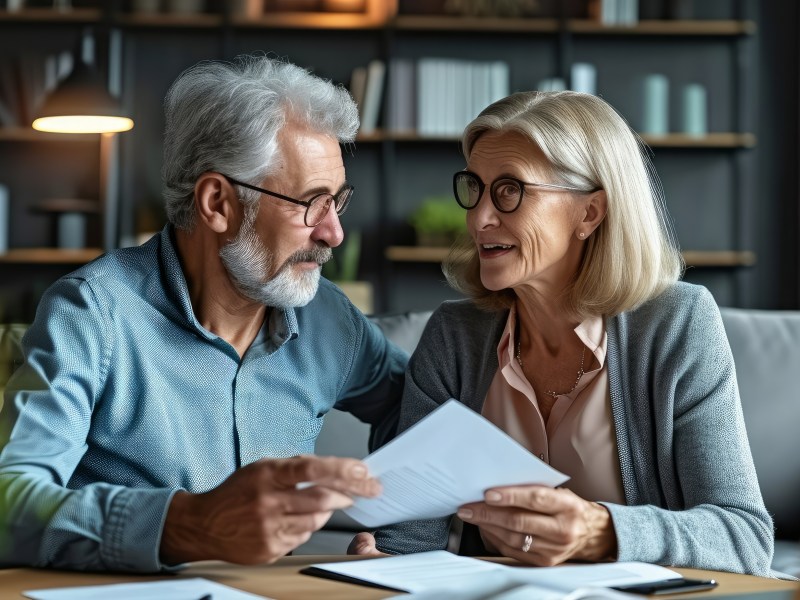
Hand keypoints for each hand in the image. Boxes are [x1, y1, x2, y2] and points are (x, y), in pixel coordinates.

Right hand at [160, 455, 381, 564]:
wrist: (204, 525)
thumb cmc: (236, 493)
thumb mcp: (261, 468)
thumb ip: (294, 467)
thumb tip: (331, 468)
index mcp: (268, 475)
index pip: (311, 469)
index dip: (341, 469)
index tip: (363, 470)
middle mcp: (268, 501)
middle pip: (321, 498)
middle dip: (348, 494)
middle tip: (360, 491)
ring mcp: (269, 528)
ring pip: (316, 520)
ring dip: (327, 511)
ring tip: (320, 504)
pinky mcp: (270, 549)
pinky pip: (303, 537)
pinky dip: (308, 527)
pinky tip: (296, 520)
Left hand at [456, 485, 616, 566]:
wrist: (593, 533)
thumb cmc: (570, 508)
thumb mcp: (559, 492)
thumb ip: (533, 488)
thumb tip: (498, 484)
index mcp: (568, 506)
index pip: (535, 499)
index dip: (510, 496)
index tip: (488, 493)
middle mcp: (562, 529)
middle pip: (519, 521)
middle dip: (488, 513)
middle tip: (468, 506)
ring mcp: (553, 549)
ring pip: (513, 538)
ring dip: (487, 526)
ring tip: (472, 516)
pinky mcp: (545, 562)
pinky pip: (513, 551)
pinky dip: (495, 539)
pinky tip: (486, 529)